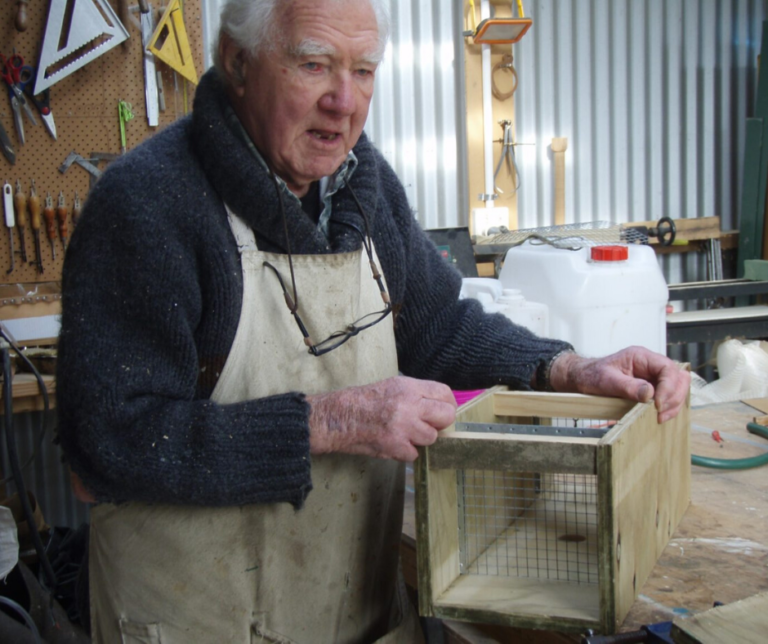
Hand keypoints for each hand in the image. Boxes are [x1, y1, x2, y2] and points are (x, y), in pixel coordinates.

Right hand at [306, 376, 456, 461]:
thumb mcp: (391, 386)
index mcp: (408, 387)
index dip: (447, 404)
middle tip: (428, 424)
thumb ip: (416, 394)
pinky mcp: (396, 447)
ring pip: (432, 437)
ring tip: (405, 433)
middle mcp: (409, 405)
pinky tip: (393, 443)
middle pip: (446, 416)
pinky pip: (414, 453)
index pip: (444, 394)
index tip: (442, 410)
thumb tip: (438, 405)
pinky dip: (405, 451)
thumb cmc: (362, 401)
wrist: (338, 418)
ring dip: (420, 439)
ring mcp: (403, 427)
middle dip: (440, 423)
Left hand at [549, 346, 689, 423]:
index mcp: (641, 356)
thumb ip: (628, 386)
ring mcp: (653, 377)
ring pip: (677, 388)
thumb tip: (650, 394)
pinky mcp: (652, 390)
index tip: (657, 403)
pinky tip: (659, 417)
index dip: (668, 386)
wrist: (583, 379)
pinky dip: (668, 408)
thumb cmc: (592, 375)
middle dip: (674, 397)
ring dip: (673, 404)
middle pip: (678, 378)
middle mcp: (651, 365)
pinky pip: (668, 398)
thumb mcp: (607, 380)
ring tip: (660, 418)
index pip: (667, 368)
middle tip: (660, 413)